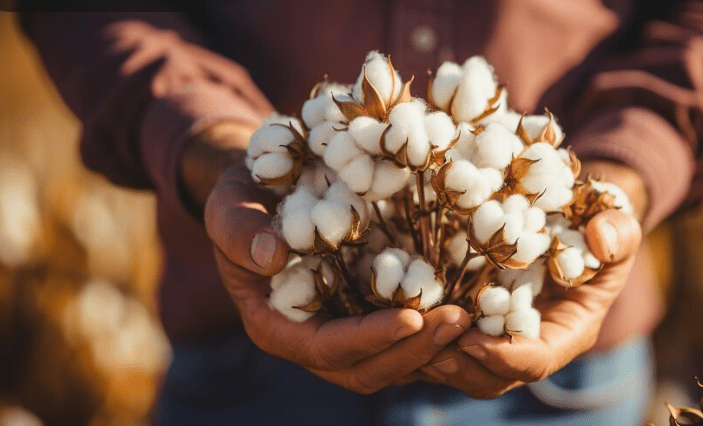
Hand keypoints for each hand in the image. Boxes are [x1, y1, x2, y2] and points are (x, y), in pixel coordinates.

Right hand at [193, 124, 470, 393]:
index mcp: (277, 326)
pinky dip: (437, 330)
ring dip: (434, 347)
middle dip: (414, 350)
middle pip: (368, 369)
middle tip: (459, 320)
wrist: (264, 191)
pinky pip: (408, 337)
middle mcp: (314, 339)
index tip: (410, 317)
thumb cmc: (242, 197)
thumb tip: (269, 256)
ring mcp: (346, 330)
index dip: (369, 339)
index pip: (326, 349)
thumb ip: (239, 230)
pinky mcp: (371, 313)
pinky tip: (472, 306)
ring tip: (473, 317)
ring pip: (395, 361)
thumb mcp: (228, 205)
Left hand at [417, 161, 644, 398]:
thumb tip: (601, 237)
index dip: (506, 357)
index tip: (473, 340)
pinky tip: (391, 317)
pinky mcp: (470, 319)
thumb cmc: (598, 223)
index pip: (538, 360)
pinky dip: (418, 335)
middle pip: (491, 375)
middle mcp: (529, 343)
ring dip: (430, 356)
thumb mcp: (618, 223)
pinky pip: (441, 340)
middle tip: (425, 351)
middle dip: (459, 367)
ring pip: (461, 364)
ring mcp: (497, 334)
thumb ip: (618, 233)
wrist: (573, 220)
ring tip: (401, 337)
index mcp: (567, 331)